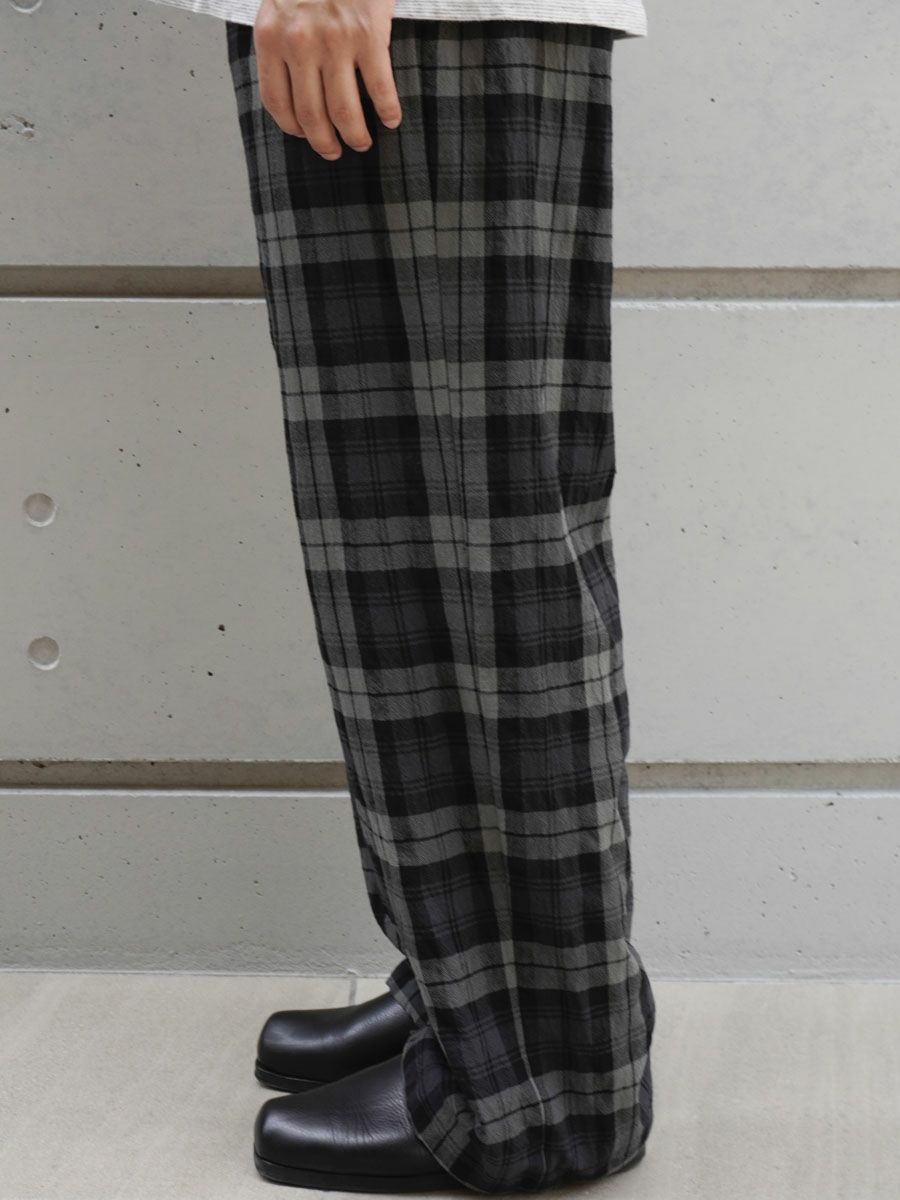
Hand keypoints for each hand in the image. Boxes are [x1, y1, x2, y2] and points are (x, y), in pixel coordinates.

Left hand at [253, 0, 401, 160]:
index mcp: (271, 36)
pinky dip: (388, 111)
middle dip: (324, 143)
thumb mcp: (281, 2)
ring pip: (344, 112)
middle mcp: (300, 43)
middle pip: (310, 115)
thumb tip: (292, 82)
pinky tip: (392, 120)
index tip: (305, 136)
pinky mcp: (369, 35)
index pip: (276, 101)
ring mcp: (335, 41)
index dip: (293, 128)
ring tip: (362, 143)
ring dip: (355, 136)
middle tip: (336, 152)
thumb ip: (282, 38)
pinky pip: (380, 89)